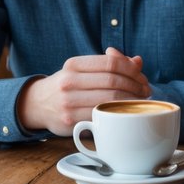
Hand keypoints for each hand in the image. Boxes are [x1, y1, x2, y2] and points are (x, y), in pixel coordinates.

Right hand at [16, 47, 150, 135]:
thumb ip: (109, 64)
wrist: (37, 104)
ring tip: (141, 101)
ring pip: (109, 100)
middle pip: (113, 81)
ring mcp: (68, 102)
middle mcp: (69, 82)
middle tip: (146, 91)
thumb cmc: (68, 84)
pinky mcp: (70, 122)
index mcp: (73, 64)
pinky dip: (118, 114)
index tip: (142, 76)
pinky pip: (101, 117)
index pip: (111, 62)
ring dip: (131, 101)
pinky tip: (126, 113)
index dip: (132, 69)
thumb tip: (137, 61)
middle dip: (135, 86)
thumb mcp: (82, 69)